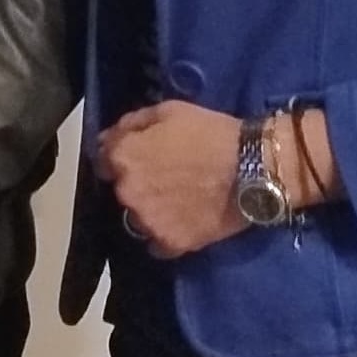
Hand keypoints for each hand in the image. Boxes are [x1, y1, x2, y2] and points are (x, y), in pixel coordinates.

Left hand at [94, 100, 243, 257]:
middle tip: (166, 179)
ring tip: (179, 203)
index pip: (103, 162)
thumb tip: (107, 137)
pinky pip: (157, 244)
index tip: (142, 159)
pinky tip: (185, 222)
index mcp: (123, 158)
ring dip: (151, 212)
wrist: (253, 167)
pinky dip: (166, 236)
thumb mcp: (169, 112)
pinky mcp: (169, 243)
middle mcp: (127, 192)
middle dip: (138, 185)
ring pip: (137, 219)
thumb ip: (131, 123)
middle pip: (122, 192)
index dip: (122, 159)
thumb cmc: (211, 133)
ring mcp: (147, 221)